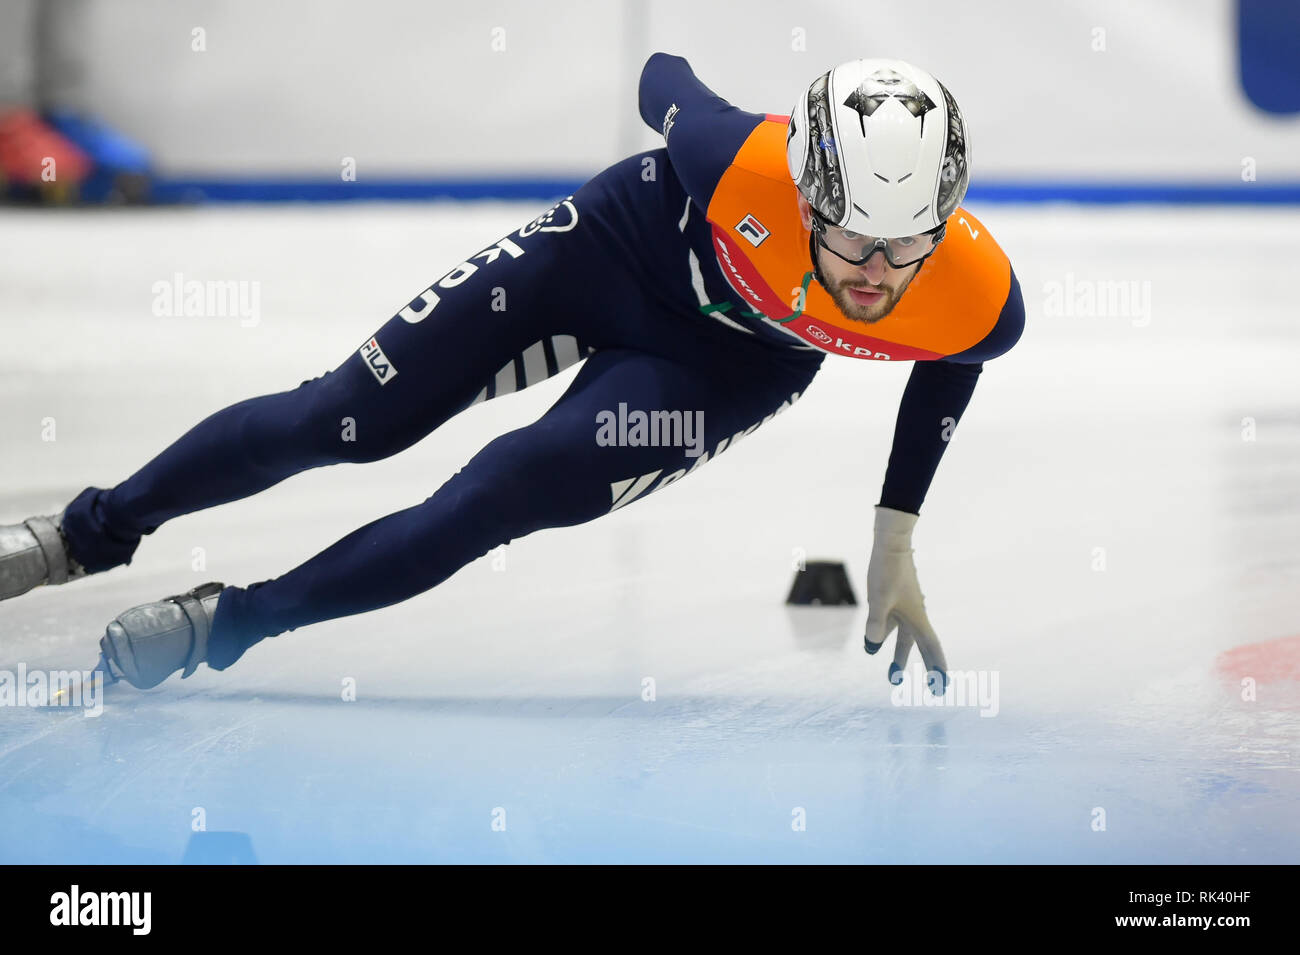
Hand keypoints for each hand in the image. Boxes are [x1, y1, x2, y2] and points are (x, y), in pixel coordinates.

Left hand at [863, 506, 947, 694]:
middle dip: (925, 669)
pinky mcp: (893, 600)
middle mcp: (913, 616)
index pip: (931, 648)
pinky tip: (873, 643)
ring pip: (902, 639)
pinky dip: (885, 636)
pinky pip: (891, 625)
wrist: (890, 544)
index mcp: (916, 618)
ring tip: (893, 676)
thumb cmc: (887, 570)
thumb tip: (871, 647)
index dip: (937, 667)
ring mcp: (904, 608)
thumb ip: (875, 623)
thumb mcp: (878, 598)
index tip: (943, 685)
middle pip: (919, 648)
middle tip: (932, 690)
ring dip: (899, 656)